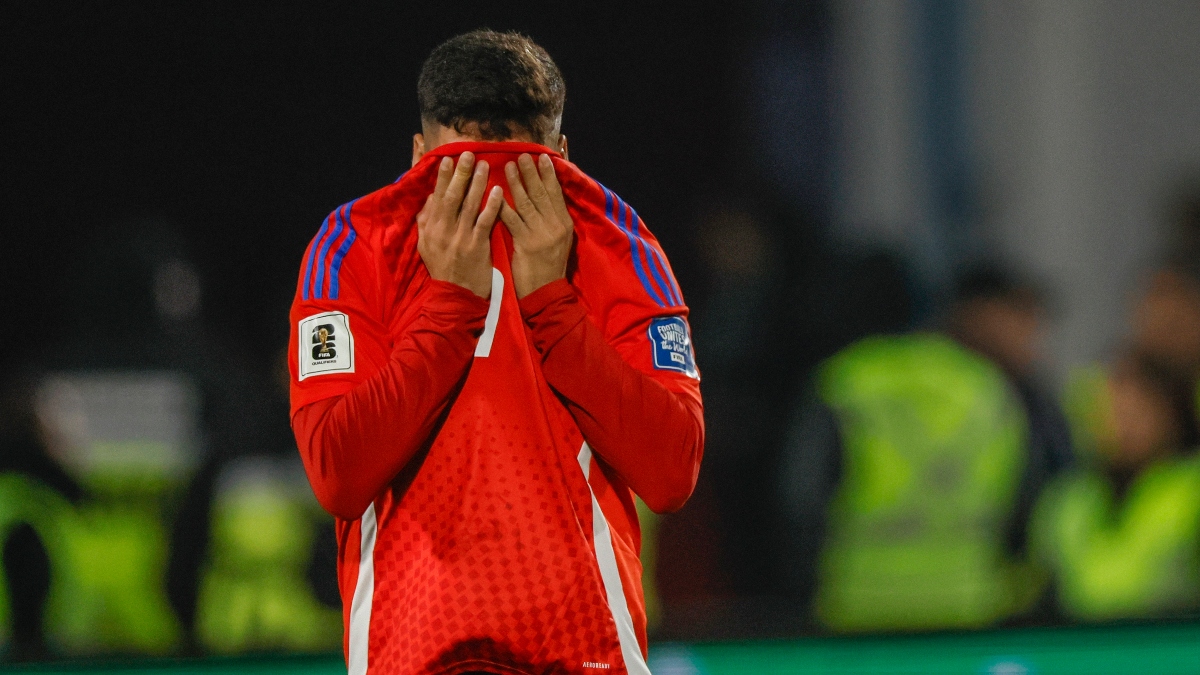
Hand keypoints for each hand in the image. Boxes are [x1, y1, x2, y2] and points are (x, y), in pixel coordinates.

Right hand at [417, 152, 504, 297]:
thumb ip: (426, 220)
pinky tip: (499, 191)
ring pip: (470, 205)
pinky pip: (485, 221)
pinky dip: (492, 205)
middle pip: (452, 196)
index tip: (447, 159)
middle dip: (460, 173)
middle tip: (468, 154)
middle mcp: (444, 230)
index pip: (437, 197)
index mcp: (431, 228)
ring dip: (477, 183)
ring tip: (484, 165)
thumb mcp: (426, 245)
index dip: (442, 177)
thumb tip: (431, 197)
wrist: (456, 295)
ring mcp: (461, 238)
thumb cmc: (442, 267)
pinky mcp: (478, 246)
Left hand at [501, 154, 574, 297]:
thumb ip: (552, 220)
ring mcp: (541, 234)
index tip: (542, 158)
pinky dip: (502, 205)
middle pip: (541, 193)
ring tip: (507, 166)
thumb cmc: (549, 266)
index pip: (556, 194)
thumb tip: (545, 197)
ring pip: (526, 203)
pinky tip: (494, 194)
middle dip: (531, 173)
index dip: (548, 175)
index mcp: (565, 223)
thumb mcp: (559, 240)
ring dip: (516, 183)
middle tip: (522, 155)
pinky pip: (512, 220)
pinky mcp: (526, 243)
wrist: (546, 292)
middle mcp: (555, 226)